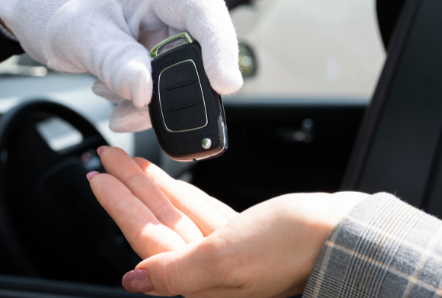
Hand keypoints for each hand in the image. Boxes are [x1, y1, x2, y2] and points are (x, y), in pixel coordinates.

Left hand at [0, 0, 242, 131]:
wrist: (30, 6)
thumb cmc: (50, 3)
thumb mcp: (79, 34)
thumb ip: (115, 62)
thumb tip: (147, 93)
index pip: (203, 9)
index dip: (220, 46)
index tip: (224, 84)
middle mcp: (164, 3)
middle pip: (197, 48)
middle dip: (178, 87)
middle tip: (150, 111)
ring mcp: (158, 27)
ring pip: (179, 73)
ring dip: (153, 99)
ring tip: (117, 105)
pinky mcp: (149, 48)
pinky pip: (160, 80)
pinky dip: (140, 99)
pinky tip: (114, 97)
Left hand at [87, 147, 367, 297]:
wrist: (344, 234)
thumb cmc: (293, 248)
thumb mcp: (225, 260)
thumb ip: (174, 272)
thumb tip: (132, 282)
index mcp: (201, 282)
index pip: (145, 239)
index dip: (118, 207)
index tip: (97, 179)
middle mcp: (209, 270)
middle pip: (155, 222)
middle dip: (128, 190)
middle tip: (103, 159)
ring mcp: (226, 251)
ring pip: (176, 212)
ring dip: (150, 186)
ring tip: (127, 161)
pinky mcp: (243, 234)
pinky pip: (200, 210)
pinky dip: (181, 193)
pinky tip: (165, 183)